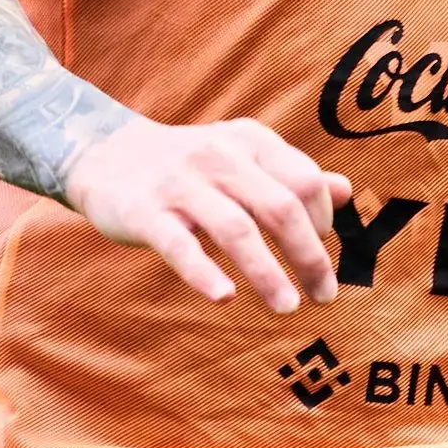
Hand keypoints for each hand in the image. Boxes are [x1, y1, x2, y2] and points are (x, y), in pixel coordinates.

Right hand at [61, 116, 353, 311]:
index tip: (319, 252)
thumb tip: (347, 192)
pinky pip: (179, 245)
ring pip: (236, 229)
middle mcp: (220, 157)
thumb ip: (291, 175)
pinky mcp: (144, 212)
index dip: (322, 222)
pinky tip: (224, 298)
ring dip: (267, 273)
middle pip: (280, 207)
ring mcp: (180, 183)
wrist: (101, 151)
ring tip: (287, 306)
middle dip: (309, 256)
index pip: (305, 183)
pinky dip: (204, 272)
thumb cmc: (187, 165)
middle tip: (325, 295)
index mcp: (250, 141)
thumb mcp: (242, 157)